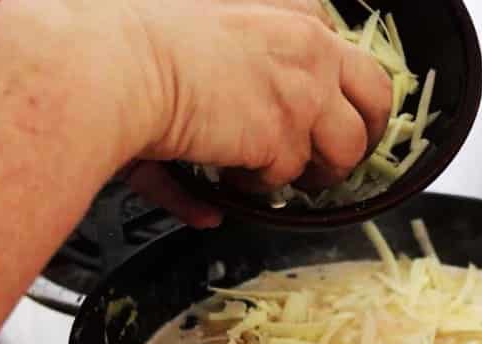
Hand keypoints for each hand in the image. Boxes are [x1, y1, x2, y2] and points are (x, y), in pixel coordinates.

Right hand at [112, 0, 392, 226]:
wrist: (106, 63)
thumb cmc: (128, 36)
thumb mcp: (193, 31)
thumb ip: (225, 70)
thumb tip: (232, 128)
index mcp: (290, 4)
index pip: (342, 47)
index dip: (336, 87)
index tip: (321, 108)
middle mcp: (308, 39)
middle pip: (375, 96)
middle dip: (365, 133)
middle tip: (337, 157)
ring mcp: (304, 88)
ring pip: (348, 148)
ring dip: (319, 171)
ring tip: (282, 178)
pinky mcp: (286, 134)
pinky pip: (291, 176)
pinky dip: (262, 186)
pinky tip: (231, 175)